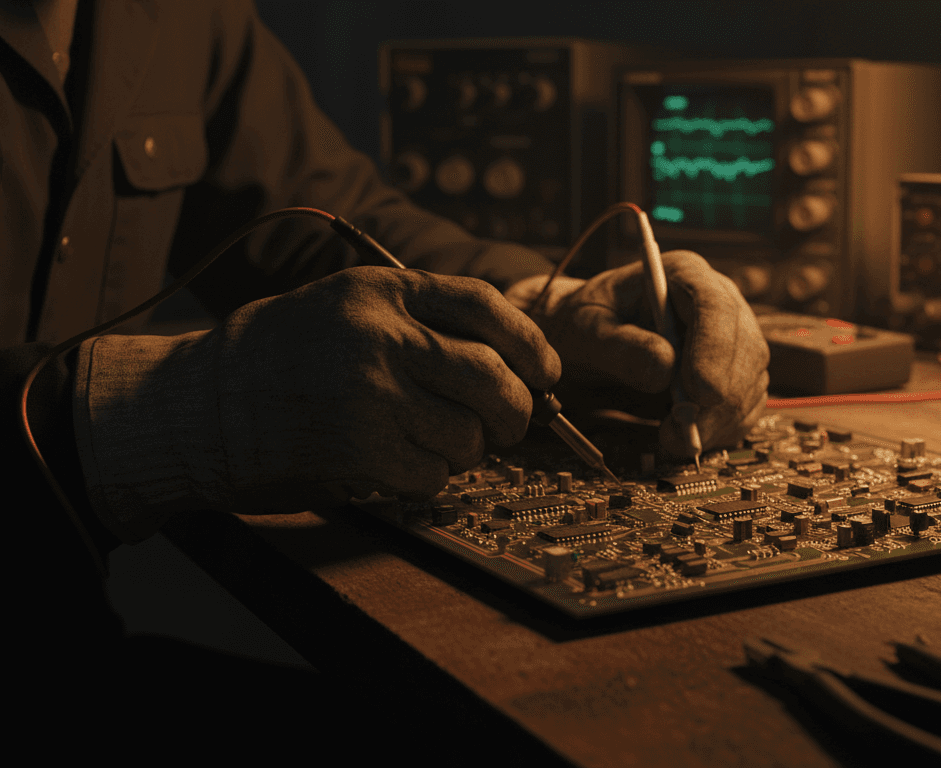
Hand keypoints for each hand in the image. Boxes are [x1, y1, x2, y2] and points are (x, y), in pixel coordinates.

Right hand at [82, 266, 559, 520]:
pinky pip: (434, 473)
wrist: (204, 403)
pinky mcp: (358, 449)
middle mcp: (381, 337)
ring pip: (469, 434)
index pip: (485, 306)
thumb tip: (513, 361)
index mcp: (383, 290)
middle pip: (492, 377)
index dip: (530, 343)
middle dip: (518, 409)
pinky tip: (404, 463)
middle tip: (511, 423)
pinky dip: (432, 477)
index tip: (546, 371)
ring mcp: (370, 394)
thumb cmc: (287, 353)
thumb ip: (423, 318)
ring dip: (470, 449)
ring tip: (440, 442)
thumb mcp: (350, 303)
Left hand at [515, 251, 768, 457]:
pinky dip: (723, 429)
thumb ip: (619, 346)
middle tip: (681, 430)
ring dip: (720, 419)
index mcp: (683, 275)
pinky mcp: (734, 374)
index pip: (716, 304)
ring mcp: (732, 340)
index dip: (715, 349)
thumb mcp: (587, 329)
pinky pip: (746, 405)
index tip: (700, 392)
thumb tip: (664, 368)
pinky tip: (688, 437)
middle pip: (745, 348)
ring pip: (751, 381)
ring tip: (672, 438)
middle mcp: (718, 303)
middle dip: (720, 396)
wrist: (590, 341)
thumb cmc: (587, 324)